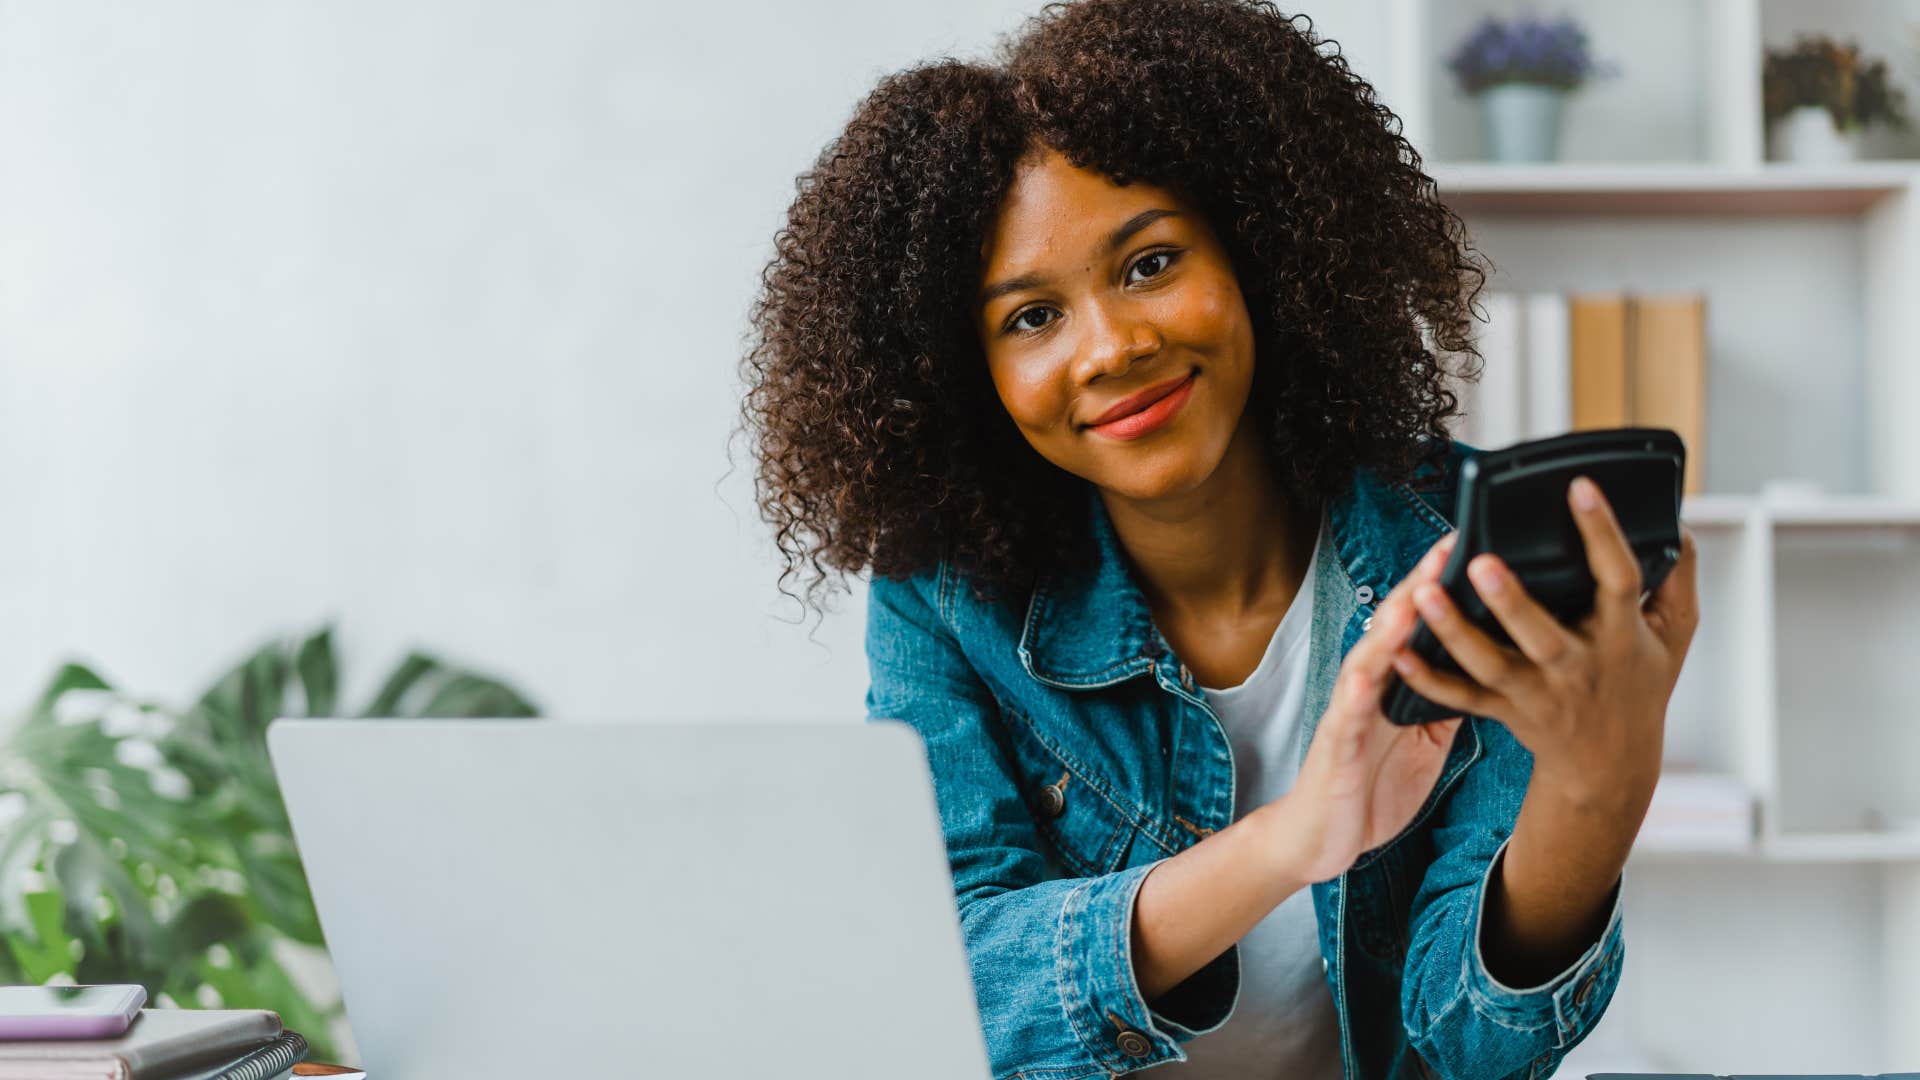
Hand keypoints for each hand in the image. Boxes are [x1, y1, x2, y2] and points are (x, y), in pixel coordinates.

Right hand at [1276, 530, 1464, 884]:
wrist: (1323, 835)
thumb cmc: (1372, 783)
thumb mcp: (1424, 736)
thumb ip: (1446, 699)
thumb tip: (1487, 666)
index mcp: (1394, 682)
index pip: (1417, 622)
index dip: (1441, 584)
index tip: (1469, 544)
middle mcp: (1369, 685)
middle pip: (1393, 625)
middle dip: (1419, 585)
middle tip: (1448, 547)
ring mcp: (1350, 711)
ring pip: (1370, 657)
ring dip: (1390, 626)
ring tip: (1415, 596)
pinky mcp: (1338, 743)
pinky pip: (1350, 712)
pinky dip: (1359, 690)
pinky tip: (1371, 674)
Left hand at [1388, 476, 1700, 813]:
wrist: (1612, 768)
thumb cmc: (1640, 685)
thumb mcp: (1674, 635)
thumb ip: (1677, 578)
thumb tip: (1674, 524)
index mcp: (1622, 637)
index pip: (1618, 579)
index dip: (1602, 533)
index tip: (1579, 487)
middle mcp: (1577, 667)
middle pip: (1542, 636)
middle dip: (1511, 601)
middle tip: (1480, 561)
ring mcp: (1538, 693)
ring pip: (1491, 665)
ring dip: (1455, 632)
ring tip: (1425, 593)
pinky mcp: (1504, 711)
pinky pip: (1462, 698)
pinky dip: (1428, 680)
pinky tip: (1399, 652)